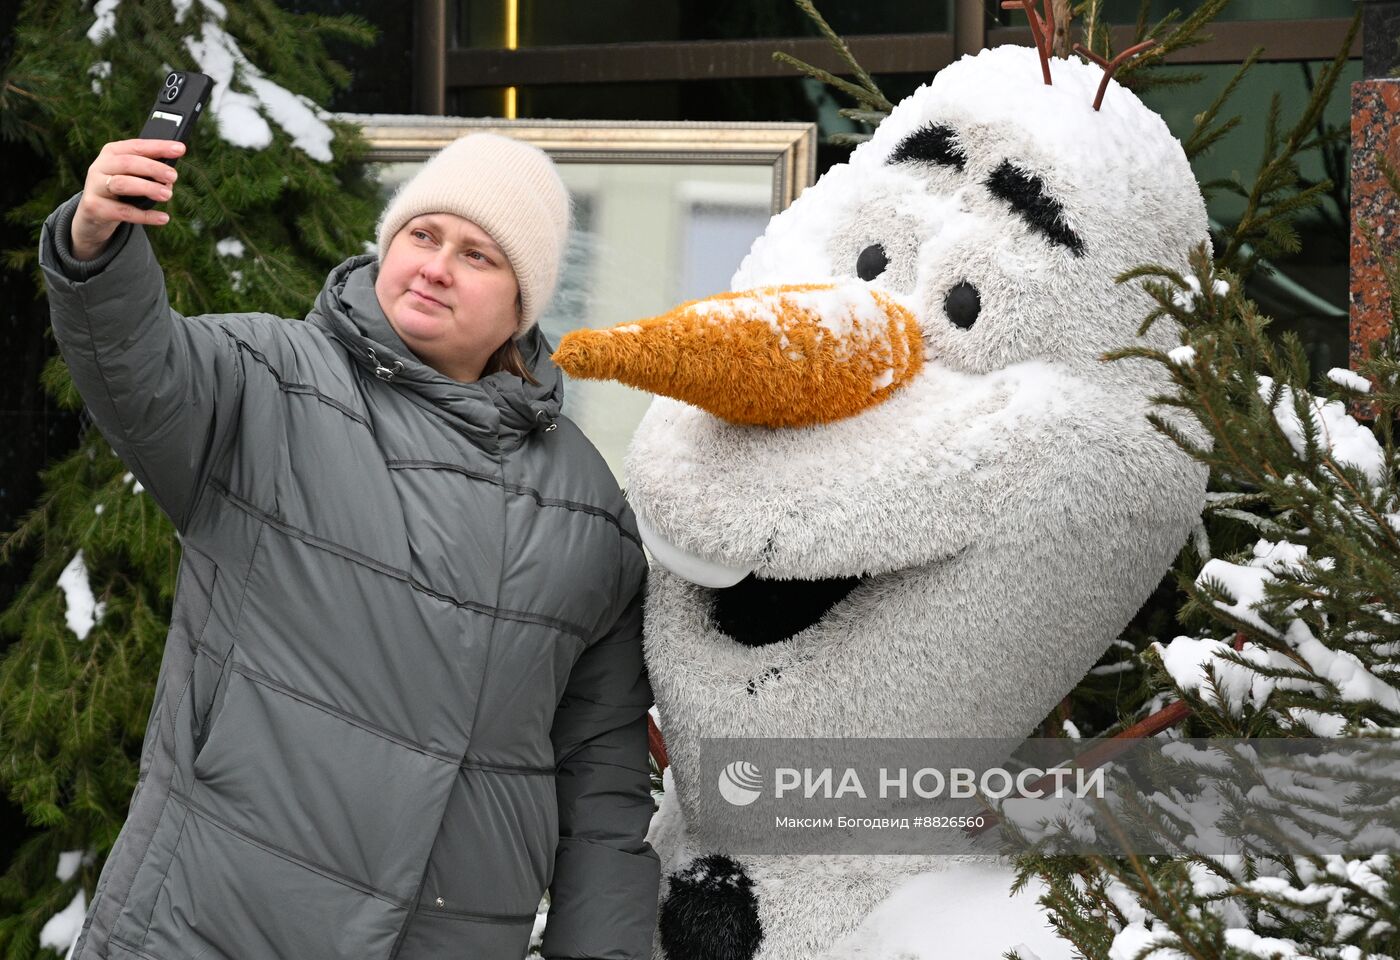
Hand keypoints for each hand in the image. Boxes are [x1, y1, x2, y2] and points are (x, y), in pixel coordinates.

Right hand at [71, 139, 184, 259]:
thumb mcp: (132, 176)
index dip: (159, 147)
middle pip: (128, 163)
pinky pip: (123, 212)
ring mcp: (95, 187)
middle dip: (153, 168)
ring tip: (168, 195)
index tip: (180, 149)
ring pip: (122, 184)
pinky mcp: (94, 208)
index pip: (137, 146)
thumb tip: (170, 177)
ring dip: (148, 188)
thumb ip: (148, 173)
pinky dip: (145, 215)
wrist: (94, 214)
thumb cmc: (120, 191)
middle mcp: (100, 166)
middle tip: (173, 176)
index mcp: (112, 153)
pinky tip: (163, 218)